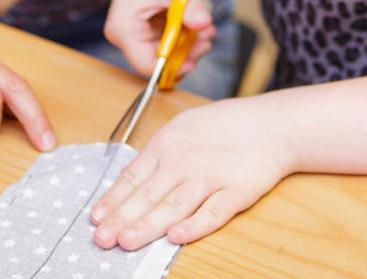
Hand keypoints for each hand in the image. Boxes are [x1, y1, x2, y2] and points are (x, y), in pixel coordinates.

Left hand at [90, 97, 292, 248]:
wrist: (271, 125)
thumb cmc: (225, 126)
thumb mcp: (183, 127)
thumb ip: (158, 154)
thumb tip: (130, 182)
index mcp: (168, 144)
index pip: (133, 176)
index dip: (113, 199)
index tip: (95, 218)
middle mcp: (185, 161)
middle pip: (148, 194)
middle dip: (122, 218)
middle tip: (102, 239)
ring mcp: (211, 177)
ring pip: (174, 206)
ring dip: (149, 225)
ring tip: (127, 241)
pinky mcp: (236, 193)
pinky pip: (212, 213)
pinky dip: (194, 225)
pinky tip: (176, 236)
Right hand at [104, 0, 214, 77]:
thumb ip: (190, 6)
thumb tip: (204, 25)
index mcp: (125, 27)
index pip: (146, 64)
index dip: (172, 67)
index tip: (196, 60)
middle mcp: (124, 34)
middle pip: (157, 61)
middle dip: (185, 54)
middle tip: (207, 40)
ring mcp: (133, 32)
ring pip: (164, 52)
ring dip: (187, 44)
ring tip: (207, 30)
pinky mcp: (143, 29)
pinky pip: (166, 41)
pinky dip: (183, 36)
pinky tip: (199, 25)